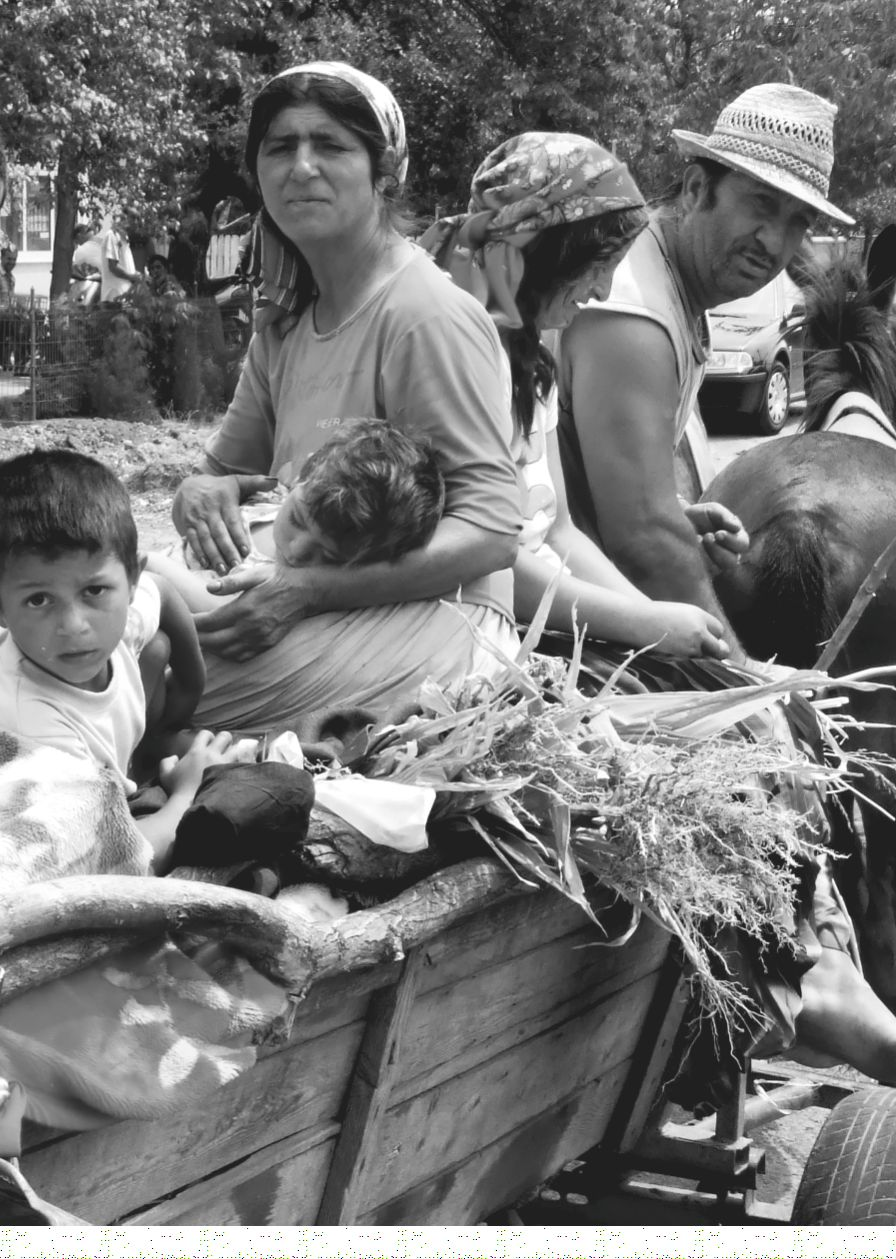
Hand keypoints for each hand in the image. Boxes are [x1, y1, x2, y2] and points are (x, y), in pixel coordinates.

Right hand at [158, 728, 236, 798]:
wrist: (190, 806)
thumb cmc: (176, 790)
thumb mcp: (165, 775)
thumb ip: (167, 762)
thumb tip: (174, 757)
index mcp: (196, 752)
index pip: (205, 734)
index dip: (207, 737)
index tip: (207, 744)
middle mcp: (212, 754)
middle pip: (225, 736)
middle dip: (225, 740)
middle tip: (223, 748)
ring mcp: (224, 764)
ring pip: (237, 748)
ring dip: (236, 751)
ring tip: (233, 758)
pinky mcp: (232, 775)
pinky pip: (242, 763)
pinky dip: (242, 764)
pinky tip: (239, 769)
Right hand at [172, 472, 275, 574]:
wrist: (188, 485)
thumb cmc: (218, 487)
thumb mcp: (236, 481)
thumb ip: (256, 482)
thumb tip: (275, 482)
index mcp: (224, 500)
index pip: (232, 521)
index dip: (239, 536)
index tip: (246, 550)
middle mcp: (210, 510)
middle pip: (219, 533)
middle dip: (227, 550)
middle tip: (236, 565)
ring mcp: (197, 518)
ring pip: (206, 539)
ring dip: (214, 555)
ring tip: (223, 570)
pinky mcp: (187, 525)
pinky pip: (193, 540)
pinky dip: (199, 553)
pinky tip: (206, 564)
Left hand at [194, 564, 315, 660]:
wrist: (304, 593)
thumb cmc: (277, 579)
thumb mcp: (255, 573)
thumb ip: (231, 581)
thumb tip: (208, 587)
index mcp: (244, 608)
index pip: (209, 622)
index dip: (192, 623)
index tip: (182, 619)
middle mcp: (250, 627)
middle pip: (213, 641)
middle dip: (196, 638)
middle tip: (185, 633)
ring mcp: (259, 639)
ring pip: (225, 652)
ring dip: (209, 649)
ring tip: (199, 641)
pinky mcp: (266, 645)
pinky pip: (241, 657)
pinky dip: (226, 655)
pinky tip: (219, 648)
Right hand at [649, 602, 729, 659]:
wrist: (634, 621)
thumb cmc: (654, 616)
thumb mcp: (680, 613)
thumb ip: (696, 625)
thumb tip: (710, 643)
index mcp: (698, 616)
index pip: (719, 630)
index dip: (713, 636)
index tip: (707, 638)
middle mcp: (698, 631)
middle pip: (721, 650)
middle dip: (717, 652)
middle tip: (712, 654)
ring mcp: (690, 647)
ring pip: (706, 660)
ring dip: (700, 658)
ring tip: (685, 653)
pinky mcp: (680, 659)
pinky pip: (692, 665)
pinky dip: (688, 663)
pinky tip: (677, 657)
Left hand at [684, 502, 749, 571]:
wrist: (678, 520)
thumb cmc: (699, 516)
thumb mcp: (713, 510)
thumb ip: (725, 516)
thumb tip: (737, 528)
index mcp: (735, 539)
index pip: (742, 544)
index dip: (732, 540)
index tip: (718, 533)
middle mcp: (728, 555)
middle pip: (733, 561)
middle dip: (719, 550)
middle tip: (707, 537)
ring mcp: (715, 565)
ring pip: (717, 569)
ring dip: (708, 555)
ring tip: (697, 540)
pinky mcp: (702, 572)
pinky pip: (704, 571)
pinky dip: (698, 559)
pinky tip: (691, 548)